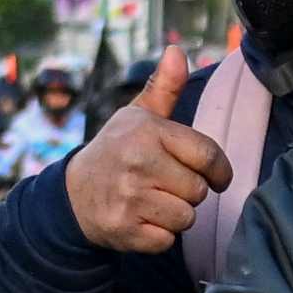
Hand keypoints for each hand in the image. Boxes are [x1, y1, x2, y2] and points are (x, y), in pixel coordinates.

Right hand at [65, 47, 226, 255]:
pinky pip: (167, 240)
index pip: (208, 155)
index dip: (219, 171)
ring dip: (176, 215)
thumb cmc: (116, 151)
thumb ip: (164, 88)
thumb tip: (178, 51)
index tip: (216, 176)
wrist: (72, 194)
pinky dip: (160, 236)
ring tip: (153, 202)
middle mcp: (138, 163)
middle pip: (199, 191)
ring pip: (186, 218)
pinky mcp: (125, 230)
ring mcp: (130, 198)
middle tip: (165, 185)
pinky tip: (142, 219)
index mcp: (148, 132)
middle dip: (189, 192)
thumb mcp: (137, 116)